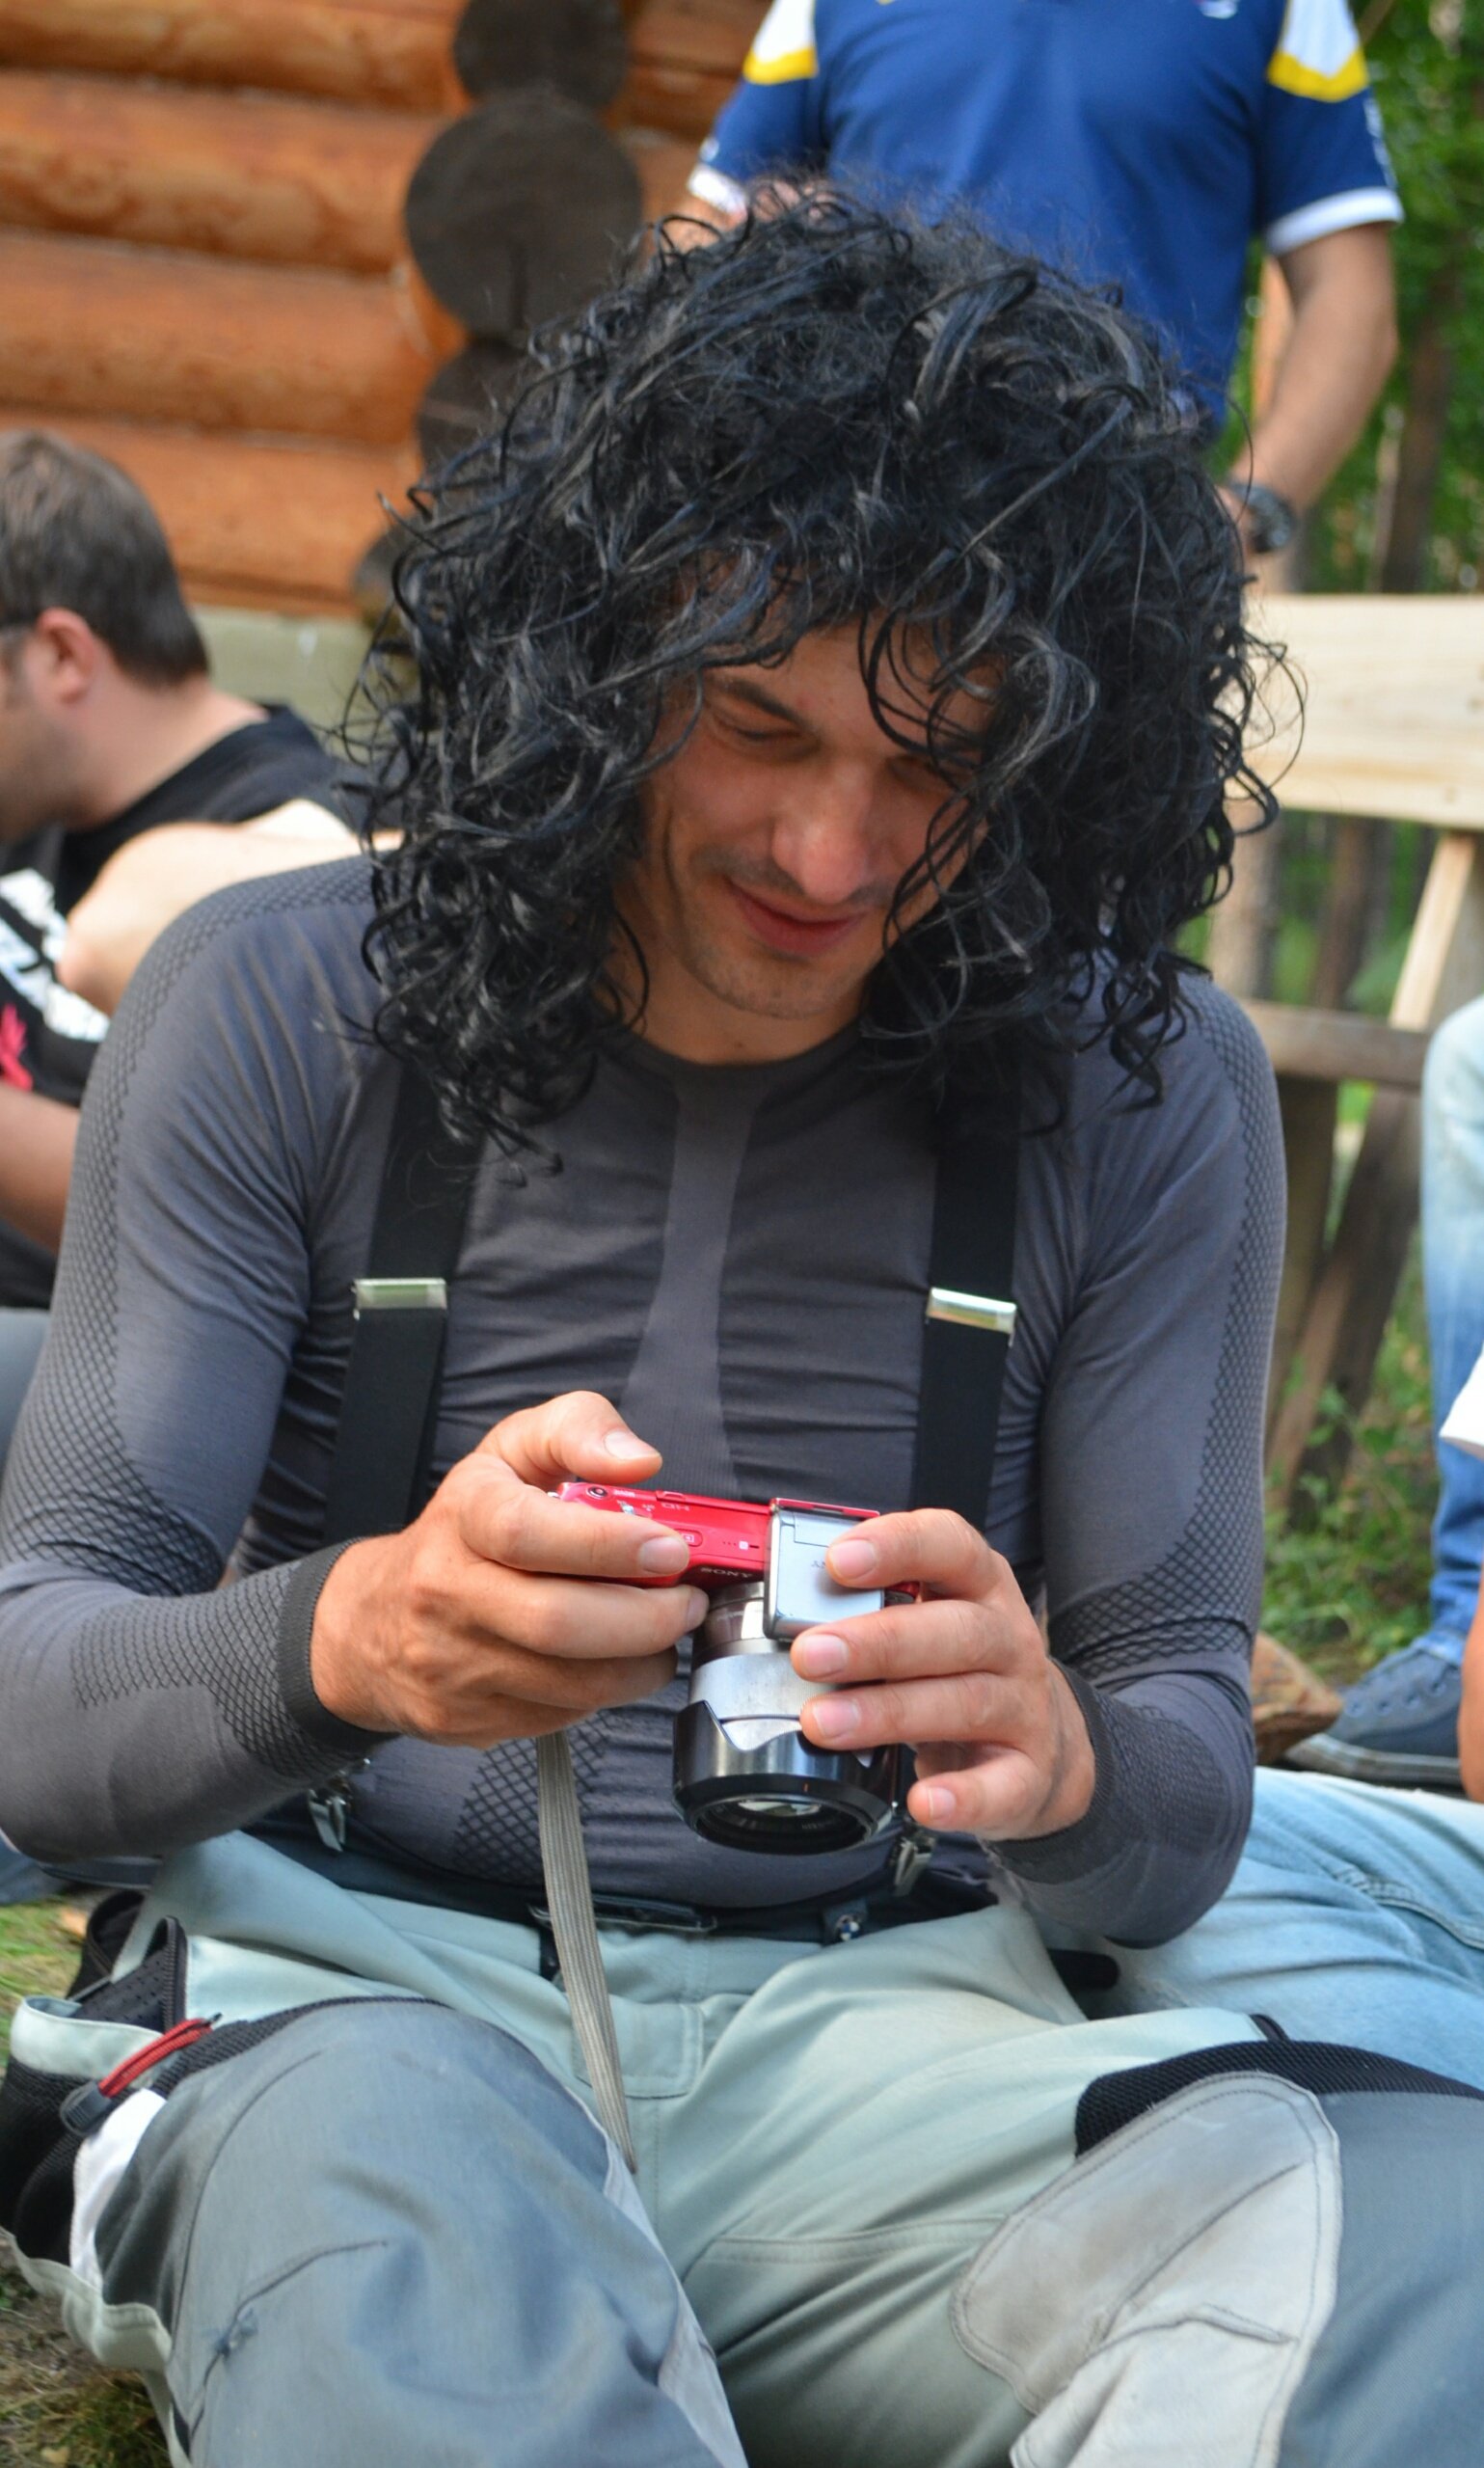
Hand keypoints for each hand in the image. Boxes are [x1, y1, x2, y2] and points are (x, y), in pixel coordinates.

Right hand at [310, 1391, 705, 1746]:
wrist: (372, 1620)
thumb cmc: (461, 1530)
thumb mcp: (512, 1454)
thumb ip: (579, 1430)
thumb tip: (638, 1461)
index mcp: (464, 1516)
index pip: (528, 1533)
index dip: (609, 1544)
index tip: (669, 1549)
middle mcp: (447, 1592)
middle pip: (557, 1623)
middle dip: (647, 1619)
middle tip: (687, 1602)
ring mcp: (453, 1665)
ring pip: (572, 1684)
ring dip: (641, 1664)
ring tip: (662, 1633)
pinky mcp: (465, 1720)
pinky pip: (561, 1717)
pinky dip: (606, 1694)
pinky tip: (614, 1662)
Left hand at [790, 1511, 1095, 1839]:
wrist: (1040, 1745)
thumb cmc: (957, 1669)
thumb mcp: (926, 1622)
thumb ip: (869, 1609)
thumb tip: (783, 1603)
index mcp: (979, 1586)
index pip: (950, 1546)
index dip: (898, 1547)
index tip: (838, 1562)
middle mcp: (1008, 1639)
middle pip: (955, 1631)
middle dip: (877, 1642)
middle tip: (808, 1655)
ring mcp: (1024, 1706)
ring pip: (965, 1702)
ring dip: (888, 1713)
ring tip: (823, 1723)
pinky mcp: (1028, 1773)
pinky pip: (1000, 1785)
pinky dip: (962, 1797)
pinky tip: (920, 1801)